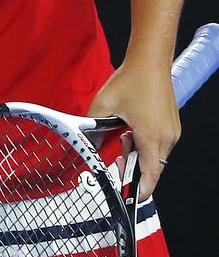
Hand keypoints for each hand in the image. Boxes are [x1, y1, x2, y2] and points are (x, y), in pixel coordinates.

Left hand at [87, 57, 180, 201]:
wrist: (150, 59)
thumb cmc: (131, 79)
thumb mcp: (103, 105)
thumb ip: (92, 128)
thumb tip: (84, 144)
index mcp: (152, 136)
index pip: (149, 176)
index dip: (138, 191)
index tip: (127, 198)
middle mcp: (167, 137)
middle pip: (152, 168)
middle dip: (133, 168)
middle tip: (116, 157)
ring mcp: (172, 131)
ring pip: (155, 156)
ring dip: (138, 154)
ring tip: (122, 136)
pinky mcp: (172, 124)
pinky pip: (159, 144)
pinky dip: (144, 144)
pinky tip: (131, 129)